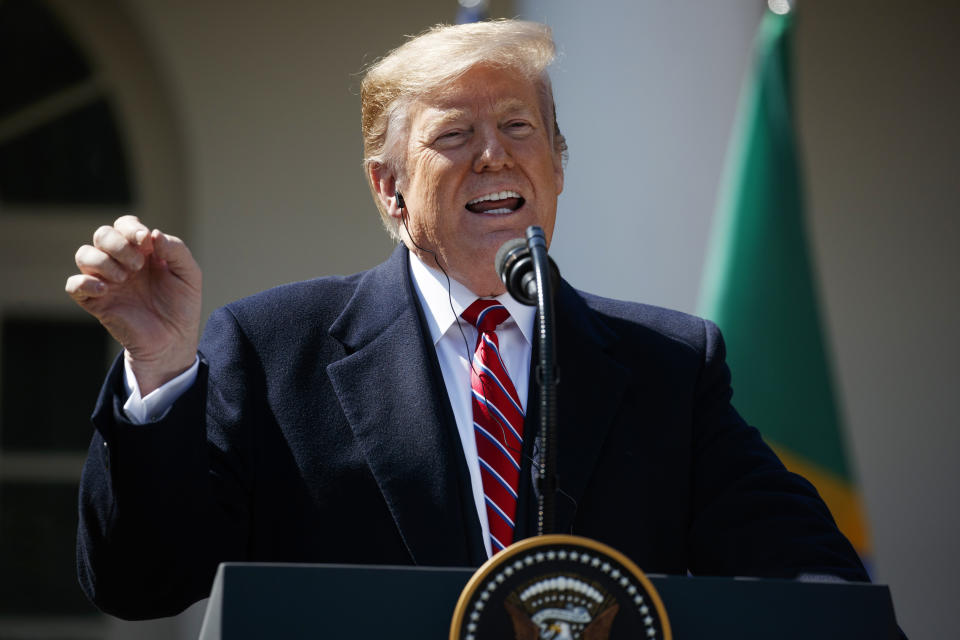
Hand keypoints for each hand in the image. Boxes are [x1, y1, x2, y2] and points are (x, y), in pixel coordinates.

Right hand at [66, 216, 201, 394]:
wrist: (173, 340)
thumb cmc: (181, 306)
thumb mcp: (189, 275)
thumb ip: (176, 250)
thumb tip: (153, 234)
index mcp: (142, 251)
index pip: (124, 225)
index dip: (130, 228)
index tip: (145, 241)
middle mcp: (120, 262)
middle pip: (102, 234)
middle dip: (118, 244)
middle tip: (138, 265)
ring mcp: (105, 281)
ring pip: (84, 254)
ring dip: (103, 261)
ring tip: (125, 278)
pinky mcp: (95, 301)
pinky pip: (73, 284)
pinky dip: (84, 282)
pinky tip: (105, 290)